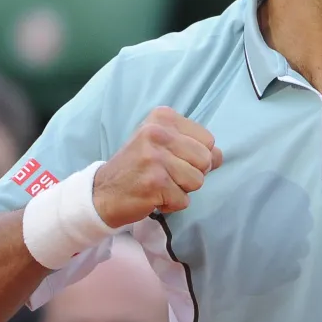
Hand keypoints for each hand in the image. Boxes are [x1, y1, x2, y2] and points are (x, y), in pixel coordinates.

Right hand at [93, 107, 222, 226]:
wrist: (102, 192)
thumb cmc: (137, 167)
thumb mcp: (162, 144)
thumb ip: (193, 145)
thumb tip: (219, 156)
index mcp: (163, 117)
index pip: (208, 139)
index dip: (197, 156)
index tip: (174, 160)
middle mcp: (157, 133)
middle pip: (206, 160)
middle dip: (192, 174)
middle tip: (167, 175)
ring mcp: (155, 157)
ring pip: (197, 181)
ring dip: (181, 190)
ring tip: (159, 185)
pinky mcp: (154, 183)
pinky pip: (184, 200)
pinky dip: (171, 204)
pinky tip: (152, 196)